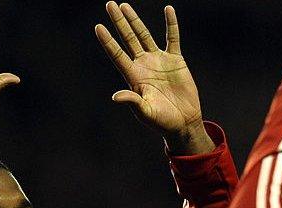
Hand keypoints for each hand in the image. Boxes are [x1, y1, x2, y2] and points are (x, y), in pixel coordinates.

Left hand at [96, 2, 212, 153]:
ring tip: (124, 6)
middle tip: (109, 4)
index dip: (108, 41)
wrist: (184, 122)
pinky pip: (173, 38)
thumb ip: (132, 101)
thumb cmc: (162, 121)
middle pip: (128, 39)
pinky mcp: (175, 60)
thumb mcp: (145, 112)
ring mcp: (158, 60)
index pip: (117, 54)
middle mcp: (143, 65)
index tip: (98, 27)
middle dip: (118, 22)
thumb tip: (116, 96)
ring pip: (144, 35)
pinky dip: (171, 24)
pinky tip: (168, 9)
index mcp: (134, 76)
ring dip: (135, 20)